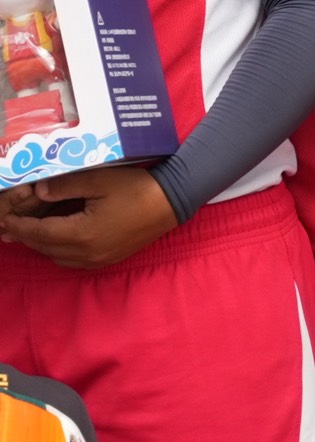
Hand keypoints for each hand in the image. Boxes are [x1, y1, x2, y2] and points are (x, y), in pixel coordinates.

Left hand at [0, 168, 177, 268]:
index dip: (18, 226)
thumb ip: (64, 186)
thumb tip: (37, 191)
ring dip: (42, 244)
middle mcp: (86, 253)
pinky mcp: (107, 259)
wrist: (172, 202)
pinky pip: (72, 260)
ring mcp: (98, 260)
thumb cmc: (136, 188)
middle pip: (44, 248)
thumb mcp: (99, 180)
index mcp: (82, 234)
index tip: (4, 218)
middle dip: (25, 236)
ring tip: (31, 229)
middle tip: (10, 224)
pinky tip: (58, 237)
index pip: (38, 233)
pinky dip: (59, 250)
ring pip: (57, 257)